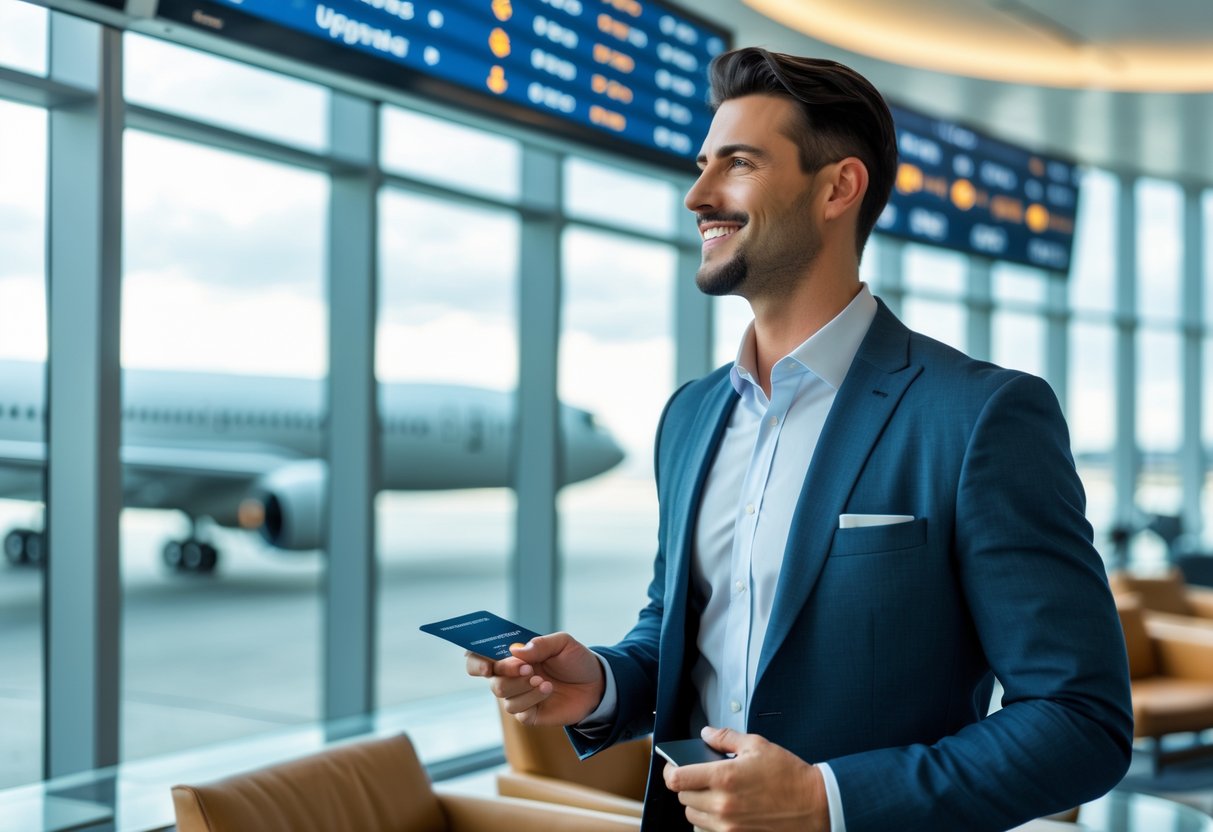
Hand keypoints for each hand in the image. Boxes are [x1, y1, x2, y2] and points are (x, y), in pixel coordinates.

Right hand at [465, 632, 604, 725]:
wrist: (597, 685)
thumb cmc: (576, 661)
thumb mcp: (564, 643)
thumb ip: (540, 644)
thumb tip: (515, 650)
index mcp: (513, 656)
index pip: (480, 657)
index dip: (476, 661)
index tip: (487, 666)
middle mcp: (511, 676)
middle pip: (492, 679)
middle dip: (507, 673)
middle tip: (528, 669)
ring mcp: (519, 696)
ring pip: (503, 696)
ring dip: (523, 687)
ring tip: (545, 680)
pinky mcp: (530, 714)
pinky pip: (519, 712)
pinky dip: (533, 699)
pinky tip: (548, 690)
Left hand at [662, 726, 829, 831]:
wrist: (816, 806)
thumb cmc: (790, 776)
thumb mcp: (758, 745)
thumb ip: (726, 738)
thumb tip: (706, 734)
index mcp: (724, 777)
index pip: (677, 779)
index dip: (670, 771)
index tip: (673, 768)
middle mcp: (723, 805)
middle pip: (683, 799)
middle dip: (687, 787)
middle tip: (699, 778)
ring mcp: (729, 826)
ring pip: (694, 818)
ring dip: (698, 806)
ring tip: (714, 794)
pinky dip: (712, 822)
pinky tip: (725, 811)